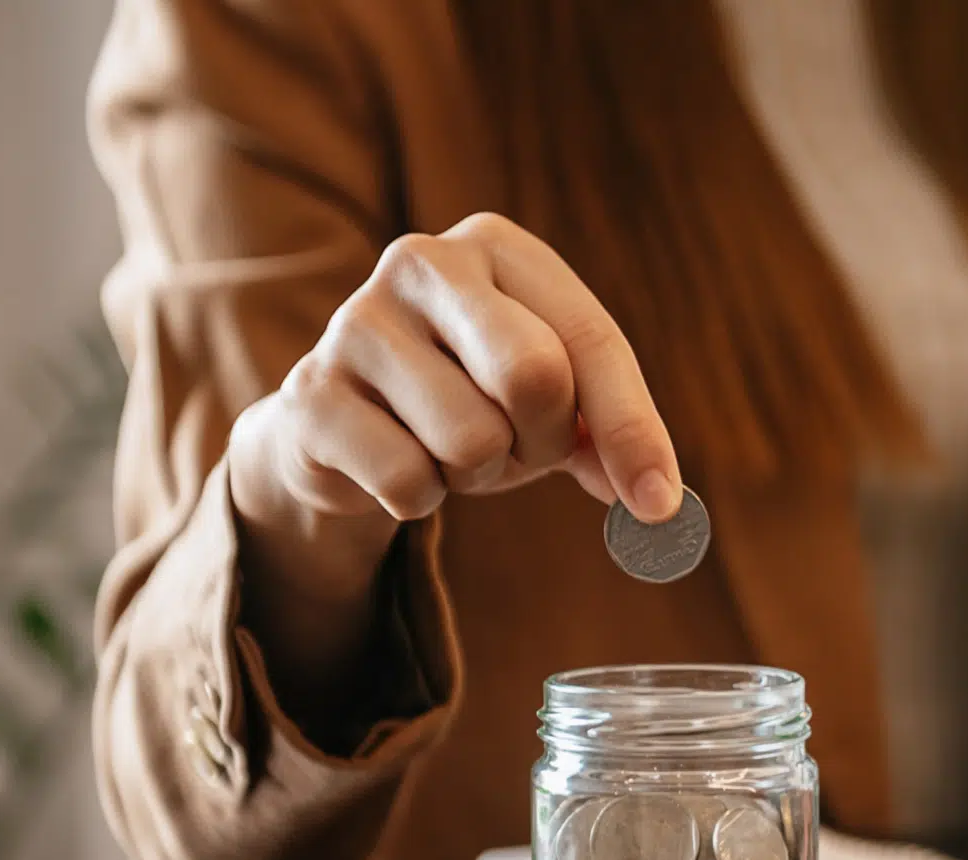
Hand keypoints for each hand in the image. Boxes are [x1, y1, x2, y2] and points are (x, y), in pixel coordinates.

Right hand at [226, 212, 680, 708]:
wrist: (343, 422)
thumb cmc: (471, 395)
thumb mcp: (551, 399)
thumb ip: (607, 433)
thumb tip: (654, 500)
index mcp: (497, 247)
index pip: (590, 339)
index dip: (633, 429)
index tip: (657, 504)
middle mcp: (420, 262)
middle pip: (535, 377)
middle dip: (542, 442)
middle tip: (520, 449)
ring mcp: (355, 323)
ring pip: (471, 440)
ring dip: (478, 474)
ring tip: (450, 447)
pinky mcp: (310, 394)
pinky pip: (408, 481)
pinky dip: (420, 497)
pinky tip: (398, 462)